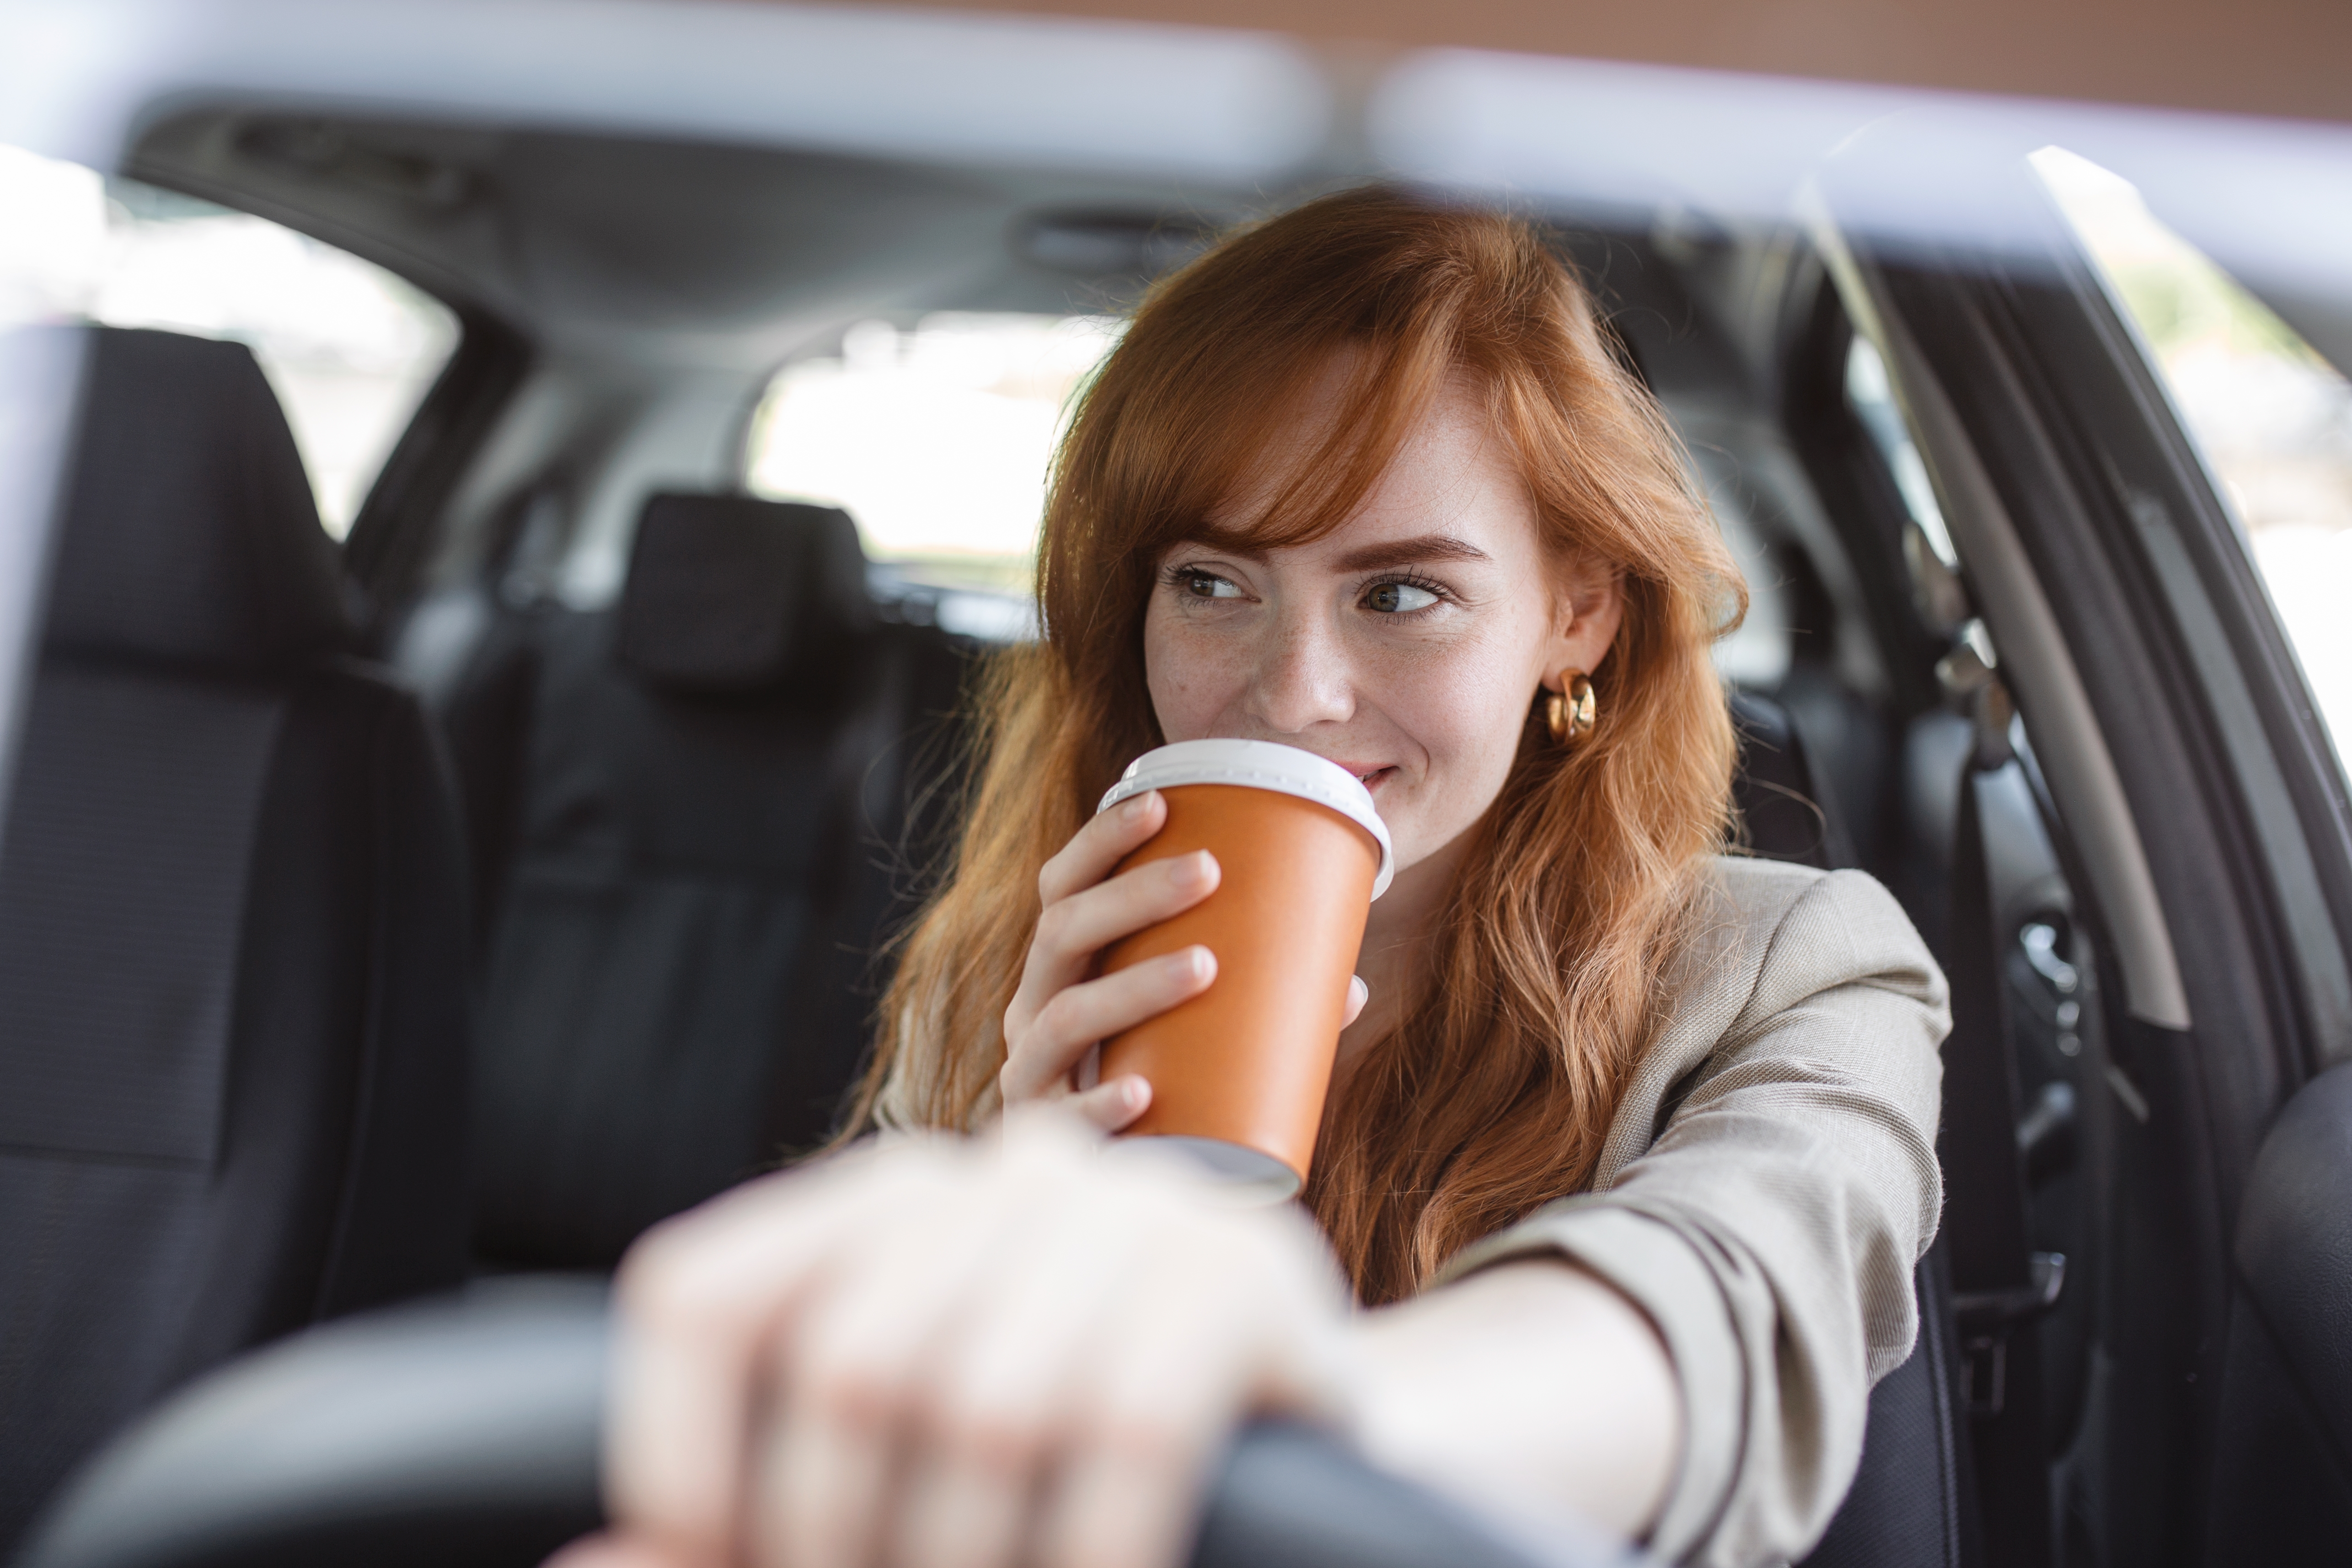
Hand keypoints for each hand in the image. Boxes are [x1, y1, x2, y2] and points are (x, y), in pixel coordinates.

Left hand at [564, 1110, 1354, 1567]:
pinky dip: (1093, 1549)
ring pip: (985, 1406)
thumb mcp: (899, 1481)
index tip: (707, 1556)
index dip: (674, 1451)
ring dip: (973, 1560)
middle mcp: (1001, 1173)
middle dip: (841, 1544)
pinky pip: (1129, 1429)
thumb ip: (751, 1518)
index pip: (701, 1292)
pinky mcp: (1247, 1276)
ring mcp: (1137, 1210)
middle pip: (847, 1367)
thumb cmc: (1065, 1475)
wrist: (1302, 1446)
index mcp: (885, 1201)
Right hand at [998, 791, 1365, 1132]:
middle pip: (1062, 932)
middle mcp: (1032, 1009)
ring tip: (1206, 965)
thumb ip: (1254, 1007)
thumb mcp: (1186, 1033)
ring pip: (1066, 1015)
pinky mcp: (1041, 1137)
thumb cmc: (1152, 1087)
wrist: (1101, 1189)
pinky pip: (1063, 1116)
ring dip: (1134, 985)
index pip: (1063, 886)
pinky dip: (1100, 1103)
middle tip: (1208, 872)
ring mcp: (1029, 1072)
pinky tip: (1142, 1093)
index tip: (1160, 803)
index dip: (1101, 840)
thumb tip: (1349, 983)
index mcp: (1060, 970)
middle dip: (1133, 895)